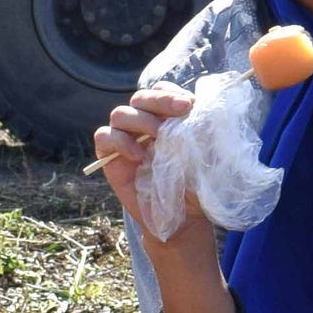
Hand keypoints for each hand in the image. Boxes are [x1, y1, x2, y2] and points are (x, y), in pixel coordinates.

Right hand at [92, 86, 229, 312]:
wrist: (182, 221)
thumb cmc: (196, 188)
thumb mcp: (205, 157)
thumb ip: (204, 133)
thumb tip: (208, 109)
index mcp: (167, 120)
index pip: (161, 91)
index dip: (172, 93)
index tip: (191, 105)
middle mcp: (145, 127)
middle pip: (140, 97)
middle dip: (160, 100)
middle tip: (181, 111)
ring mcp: (126, 141)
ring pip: (121, 113)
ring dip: (141, 119)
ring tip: (158, 136)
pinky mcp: (111, 159)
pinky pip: (104, 136)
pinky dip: (119, 140)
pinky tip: (138, 155)